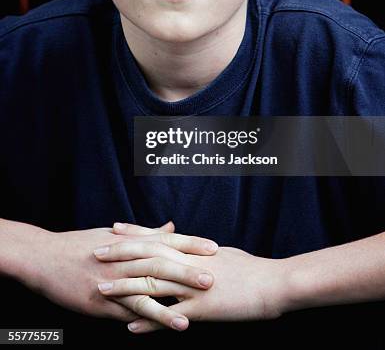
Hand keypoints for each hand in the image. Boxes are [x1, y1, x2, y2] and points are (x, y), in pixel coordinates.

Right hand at [22, 222, 216, 326]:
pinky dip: (142, 320)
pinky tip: (156, 330)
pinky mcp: (99, 303)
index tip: (214, 247)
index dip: (190, 244)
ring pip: (143, 292)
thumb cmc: (81, 243)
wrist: (45, 256)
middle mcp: (123, 259)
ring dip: (168, 304)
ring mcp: (111, 281)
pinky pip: (124, 312)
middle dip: (187, 272)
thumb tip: (171, 226)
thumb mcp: (115, 235)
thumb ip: (146, 232)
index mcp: (130, 241)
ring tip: (191, 316)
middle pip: (159, 264)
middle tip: (213, 279)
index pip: (166, 240)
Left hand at [97, 245, 290, 332]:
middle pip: (148, 255)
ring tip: (102, 289)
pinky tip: (129, 327)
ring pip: (153, 284)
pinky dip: (148, 322)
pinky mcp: (203, 309)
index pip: (158, 236)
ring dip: (125, 288)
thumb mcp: (221, 254)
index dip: (134, 232)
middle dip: (120, 254)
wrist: (274, 284)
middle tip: (95, 253)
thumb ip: (199, 251)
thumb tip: (185, 245)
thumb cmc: (250, 268)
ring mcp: (194, 286)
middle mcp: (190, 263)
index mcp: (194, 249)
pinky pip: (170, 316)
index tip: (113, 228)